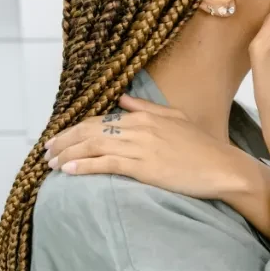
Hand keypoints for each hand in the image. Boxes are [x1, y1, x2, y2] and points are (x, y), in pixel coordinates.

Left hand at [44, 95, 255, 201]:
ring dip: (68, 153)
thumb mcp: (176, 118)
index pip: (100, 119)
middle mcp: (139, 127)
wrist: (223, 167)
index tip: (59, 139)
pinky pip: (106, 164)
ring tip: (51, 163)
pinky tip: (68, 170)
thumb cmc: (203, 147)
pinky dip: (84, 166)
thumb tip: (123, 100)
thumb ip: (148, 108)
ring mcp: (141, 146)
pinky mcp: (144, 166)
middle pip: (90, 131)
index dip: (75, 129)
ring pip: (93, 146)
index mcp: (145, 115)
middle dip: (64, 140)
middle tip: (46, 152)